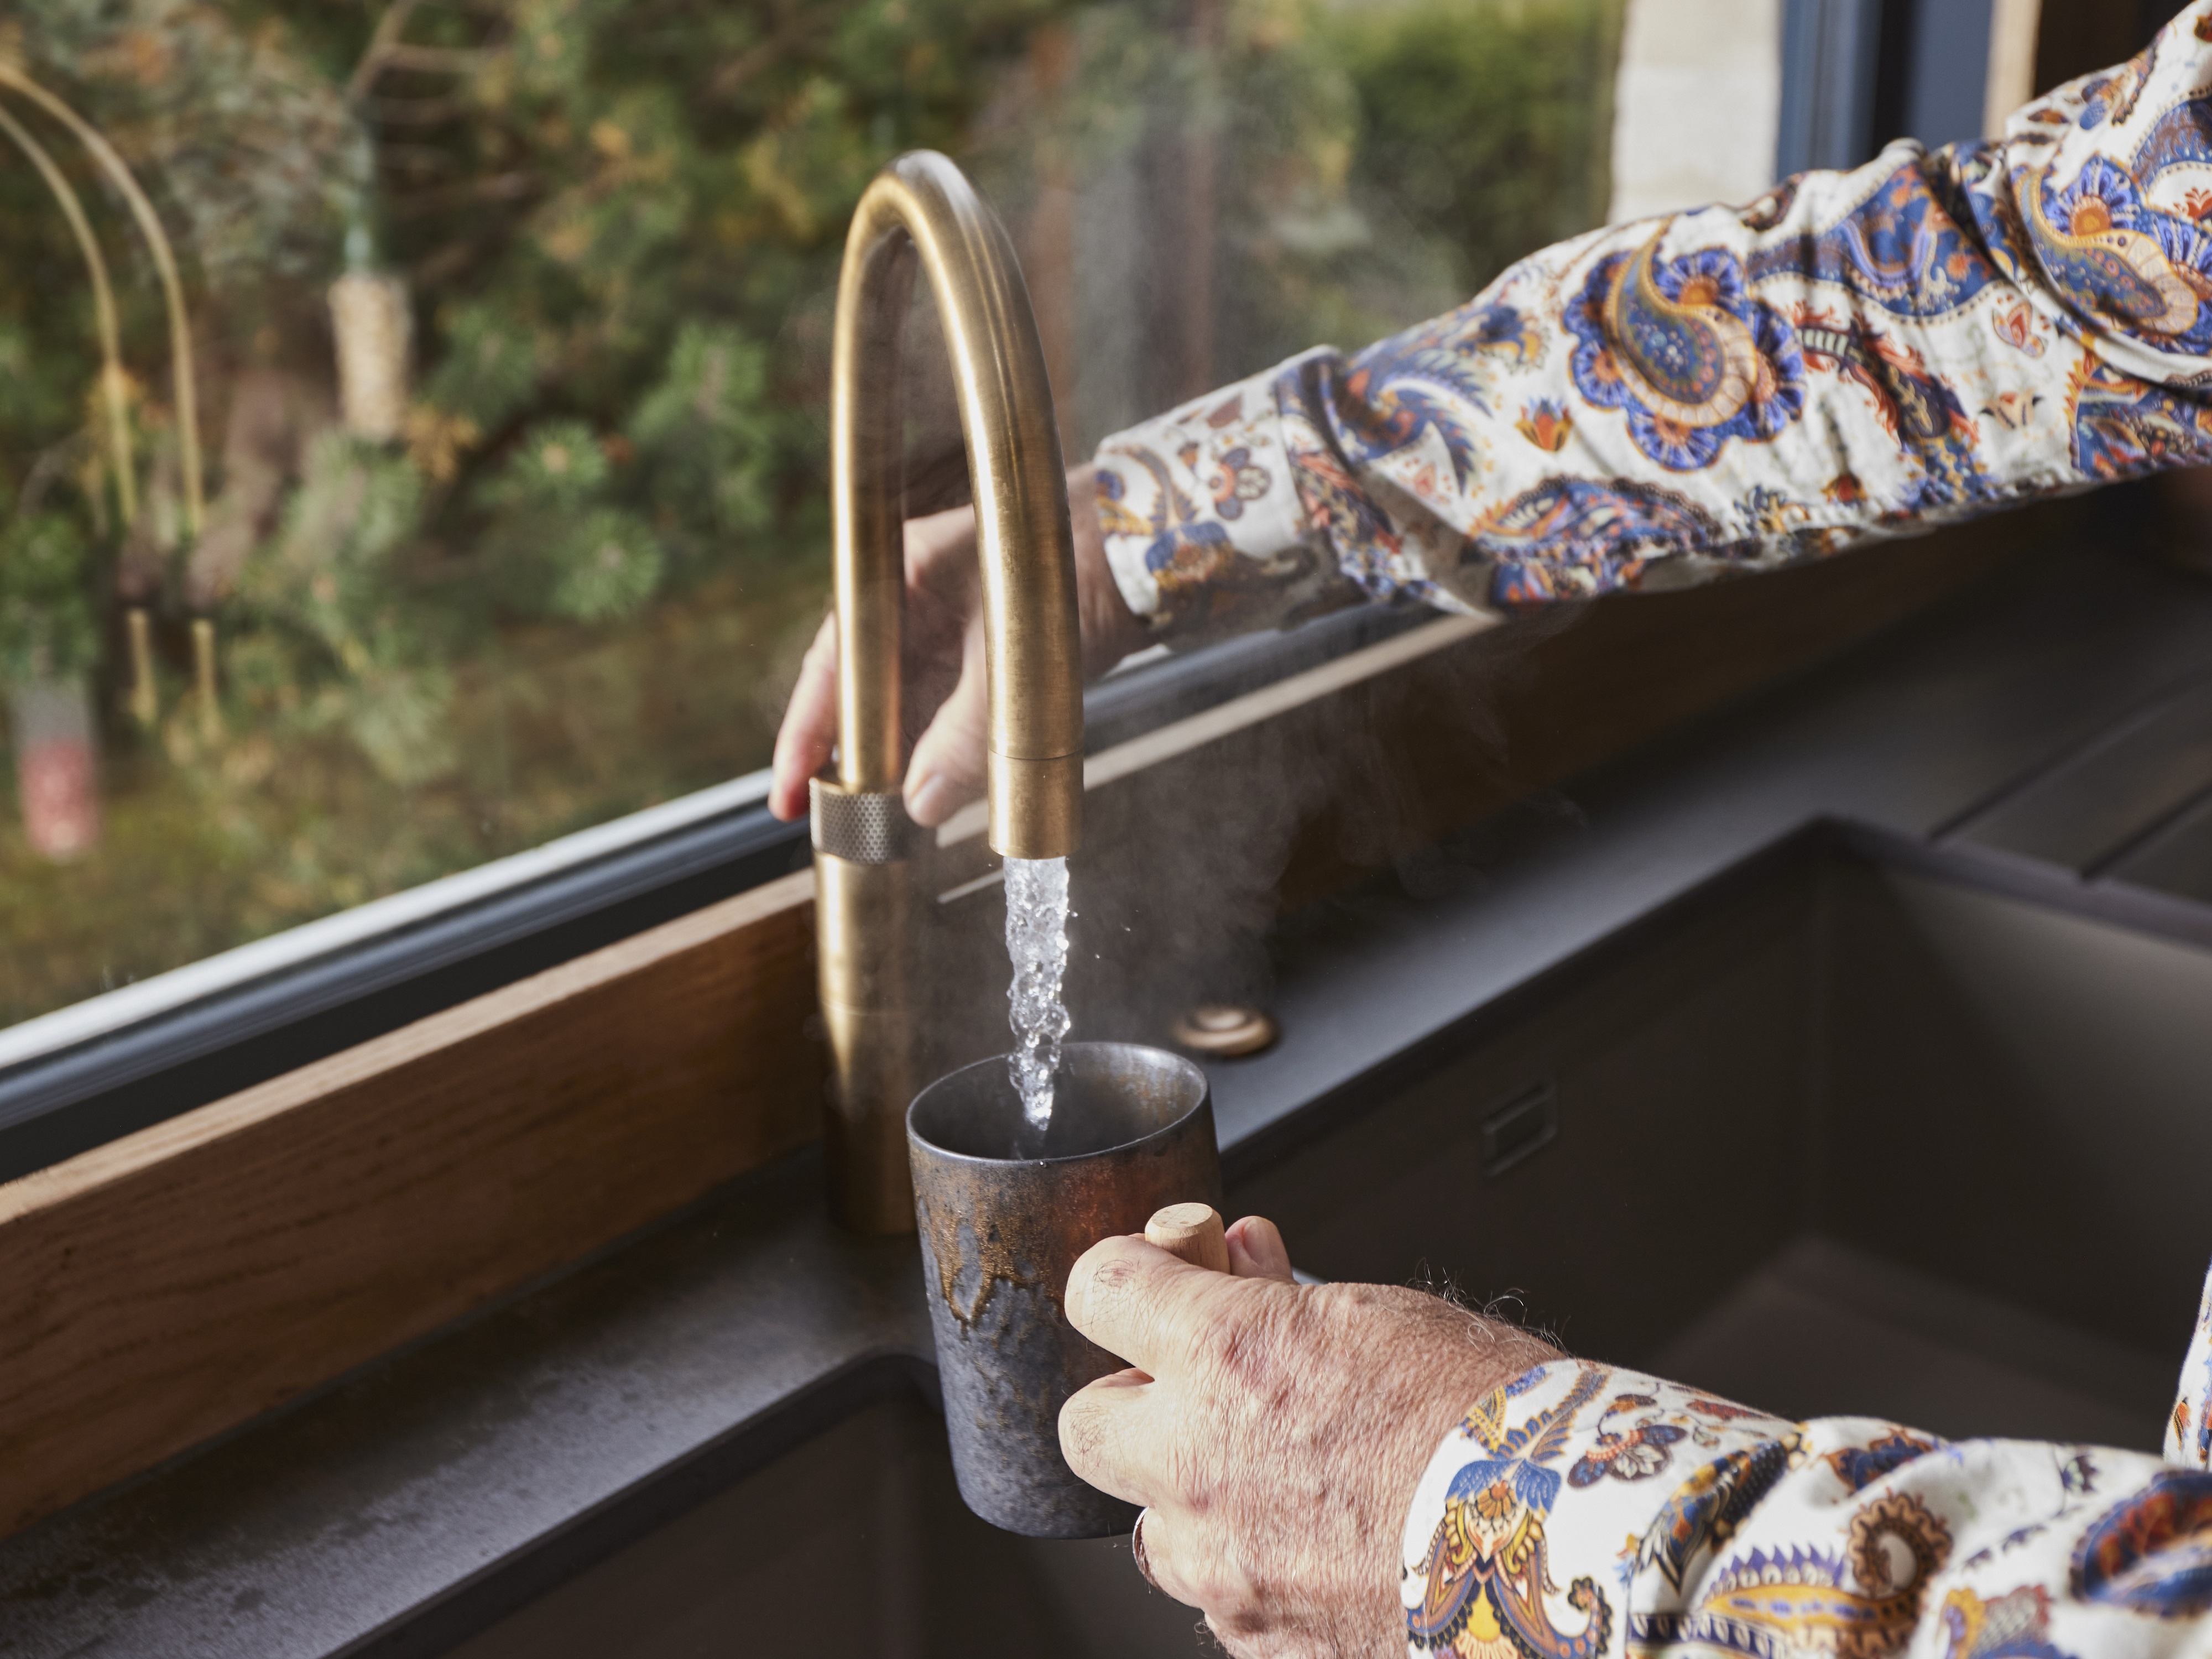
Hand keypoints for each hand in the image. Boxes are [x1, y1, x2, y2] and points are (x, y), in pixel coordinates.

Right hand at [768, 463, 1148, 825]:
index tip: (787, 795)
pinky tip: (935, 794)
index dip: (806, 735)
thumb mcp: (1012, 669)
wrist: (1153, 548)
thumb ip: (963, 741)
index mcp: (901, 580)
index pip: (831, 667)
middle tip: (833, 823)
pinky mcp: (987, 649)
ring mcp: (951, 624)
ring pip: (905, 707)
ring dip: (897, 762)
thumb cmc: (1076, 579)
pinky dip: (938, 750)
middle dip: (851, 759)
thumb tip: (916, 805)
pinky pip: (946, 709)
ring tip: (882, 823)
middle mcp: (914, 601)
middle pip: (863, 692)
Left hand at [1060, 1216, 1560, 1657]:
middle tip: (1198, 1393)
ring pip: (1149, 1527)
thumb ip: (1283, 1296)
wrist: (1572, 1545)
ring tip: (1276, 1481)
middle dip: (1133, 1402)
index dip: (1124, 1274)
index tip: (1153, 1278)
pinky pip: (1217, 1599)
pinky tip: (1319, 1544)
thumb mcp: (1384, 1315)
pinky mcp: (1260, 1638)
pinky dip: (1250, 1569)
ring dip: (1191, 1498)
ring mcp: (1224, 1562)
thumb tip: (1239, 1260)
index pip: (1100, 1288)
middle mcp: (1201, 1460)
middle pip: (1085, 1423)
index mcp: (1231, 1355)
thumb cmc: (1499, 1422)